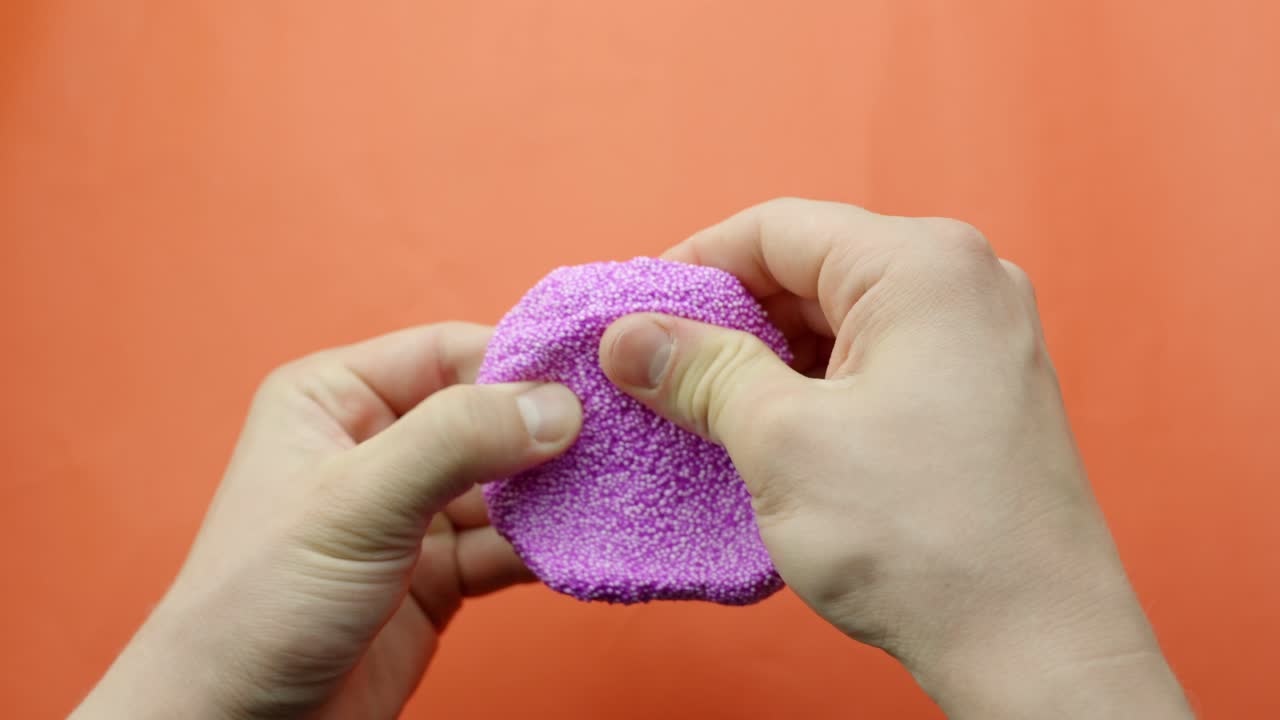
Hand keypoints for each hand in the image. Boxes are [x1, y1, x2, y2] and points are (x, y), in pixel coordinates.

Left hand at [73, 323, 581, 718]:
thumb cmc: (255, 606)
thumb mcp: (355, 504)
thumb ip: (454, 442)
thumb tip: (555, 405)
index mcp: (336, 399)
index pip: (449, 353)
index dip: (521, 361)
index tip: (595, 379)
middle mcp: (377, 446)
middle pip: (487, 417)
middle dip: (550, 431)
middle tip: (624, 438)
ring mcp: (410, 513)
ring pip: (506, 485)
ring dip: (557, 494)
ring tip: (619, 491)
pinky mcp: (437, 576)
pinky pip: (508, 545)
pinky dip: (547, 547)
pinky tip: (587, 544)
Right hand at [599, 199, 1191, 718]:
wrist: (1036, 647)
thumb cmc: (924, 539)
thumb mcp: (782, 441)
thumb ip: (699, 371)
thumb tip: (627, 336)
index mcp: (922, 264)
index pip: (776, 229)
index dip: (691, 266)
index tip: (632, 314)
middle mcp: (964, 283)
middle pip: (810, 270)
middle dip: (726, 319)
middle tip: (654, 371)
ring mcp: (980, 340)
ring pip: (840, 322)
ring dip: (766, 359)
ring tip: (700, 411)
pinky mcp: (980, 395)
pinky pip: (876, 364)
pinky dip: (814, 389)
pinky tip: (766, 434)